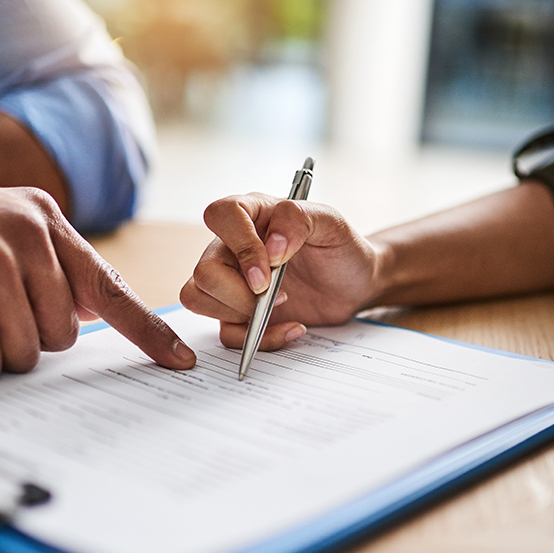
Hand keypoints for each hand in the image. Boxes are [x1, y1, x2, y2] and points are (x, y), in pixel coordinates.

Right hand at [180, 193, 381, 349]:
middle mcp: (233, 246)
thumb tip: (272, 248)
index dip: (241, 246)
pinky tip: (290, 327)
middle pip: (205, 271)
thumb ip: (298, 220)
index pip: (220, 215)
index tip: (270, 271)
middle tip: (280, 295)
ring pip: (198, 299)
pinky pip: (226, 333)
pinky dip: (258, 338)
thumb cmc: (341, 248)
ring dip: (240, 314)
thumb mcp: (331, 223)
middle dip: (239, 294)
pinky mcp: (238, 312)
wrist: (355, 284)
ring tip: (282, 306)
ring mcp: (231, 281)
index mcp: (251, 214)